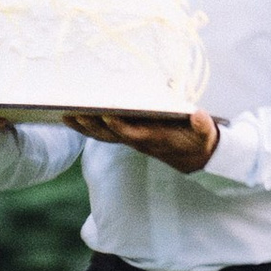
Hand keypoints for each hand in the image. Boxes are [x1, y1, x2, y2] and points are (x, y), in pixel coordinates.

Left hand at [63, 108, 218, 172]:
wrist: (196, 157)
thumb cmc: (199, 140)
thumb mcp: (205, 134)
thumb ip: (202, 126)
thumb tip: (199, 117)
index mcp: (155, 138)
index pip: (132, 133)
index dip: (118, 125)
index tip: (106, 113)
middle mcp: (139, 140)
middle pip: (110, 135)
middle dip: (91, 126)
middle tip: (72, 113)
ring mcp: (132, 139)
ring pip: (104, 135)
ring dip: (85, 127)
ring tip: (66, 115)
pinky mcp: (130, 135)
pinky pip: (106, 132)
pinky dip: (90, 126)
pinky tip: (77, 118)